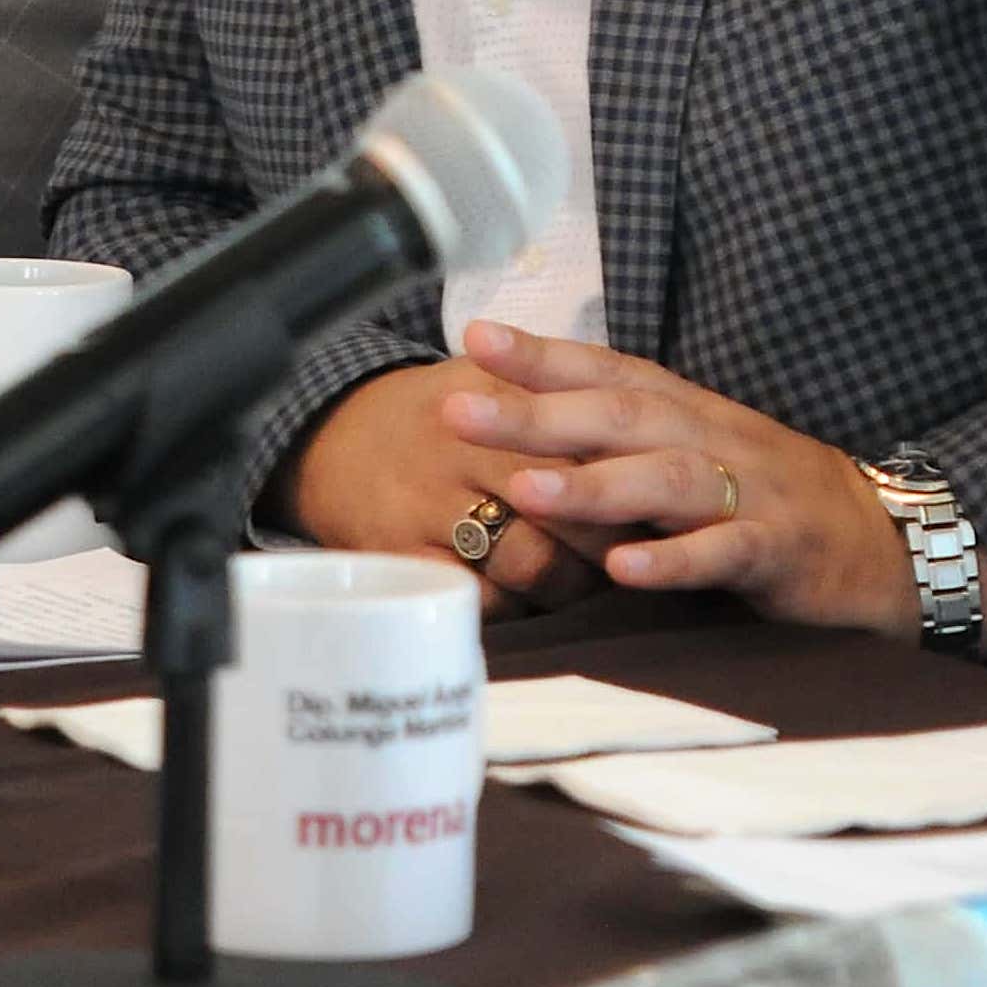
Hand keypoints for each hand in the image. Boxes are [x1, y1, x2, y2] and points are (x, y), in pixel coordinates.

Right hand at [276, 358, 616, 616]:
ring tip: (582, 585)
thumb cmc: (436, 412)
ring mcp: (429, 503)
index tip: (658, 508)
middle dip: (609, 542)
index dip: (627, 482)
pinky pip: (474, 597)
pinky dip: (508, 609)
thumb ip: (558, 391)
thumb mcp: (488, 377)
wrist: (329, 433)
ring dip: (566, 585)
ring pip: (528, 560)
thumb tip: (646, 429)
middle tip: (636, 557)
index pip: (584, 443)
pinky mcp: (400, 553)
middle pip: (567, 506)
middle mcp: (465, 447)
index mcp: (498, 397)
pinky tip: (522, 602)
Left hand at [442, 322, 986, 643]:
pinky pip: (726, 551)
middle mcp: (718, 438)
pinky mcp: (783, 551)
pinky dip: (676, 558)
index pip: (610, 369)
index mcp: (692, 413)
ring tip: (524, 488)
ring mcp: (753, 492)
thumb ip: (627, 450)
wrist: (889, 546)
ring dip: (593, 482)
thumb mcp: (699, 462)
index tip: (474, 335)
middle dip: (536, 410)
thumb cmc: (774, 503)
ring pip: (668, 477)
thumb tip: (529, 439)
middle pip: (621, 414)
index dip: (543, 353)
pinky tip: (626, 569)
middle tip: (457, 409)